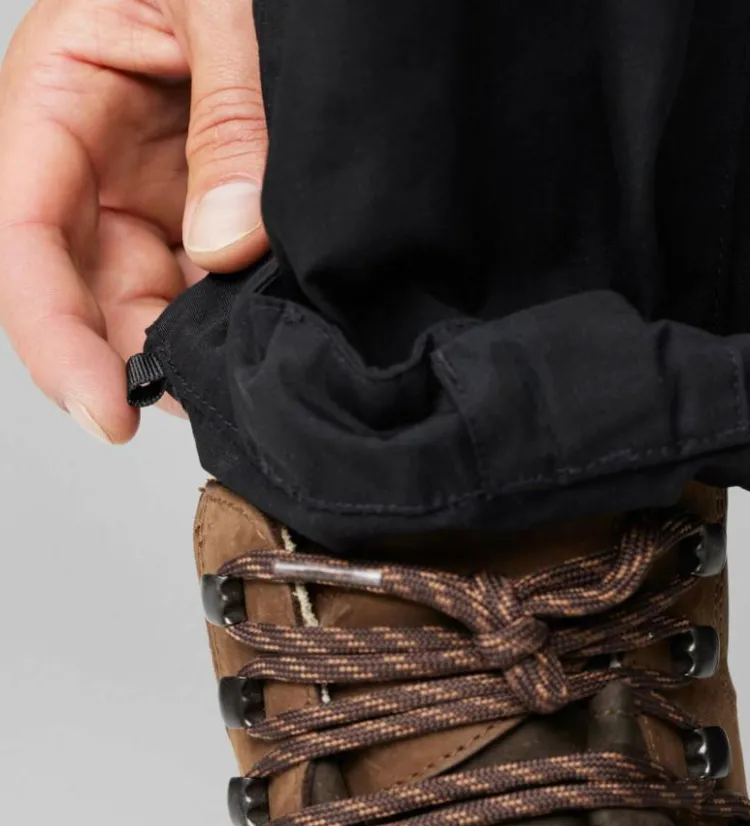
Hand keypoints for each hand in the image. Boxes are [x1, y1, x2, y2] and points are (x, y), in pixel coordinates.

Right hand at [0, 0, 268, 442]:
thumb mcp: (229, 7)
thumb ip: (230, 120)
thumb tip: (226, 245)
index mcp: (61, 91)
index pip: (23, 236)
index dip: (57, 337)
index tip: (108, 411)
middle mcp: (98, 151)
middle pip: (91, 286)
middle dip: (140, 358)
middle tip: (214, 401)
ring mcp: (159, 182)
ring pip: (155, 294)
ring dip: (196, 344)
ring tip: (254, 372)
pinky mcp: (216, 198)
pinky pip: (213, 275)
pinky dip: (239, 313)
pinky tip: (276, 331)